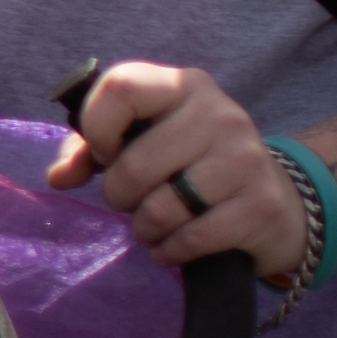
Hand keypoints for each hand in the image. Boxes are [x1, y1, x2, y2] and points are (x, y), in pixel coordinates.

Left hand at [52, 58, 327, 285]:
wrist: (278, 201)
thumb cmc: (194, 166)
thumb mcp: (147, 142)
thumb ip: (92, 150)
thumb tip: (58, 177)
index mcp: (184, 86)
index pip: (121, 87)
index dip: (97, 128)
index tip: (104, 155)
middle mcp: (220, 113)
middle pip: (133, 164)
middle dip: (120, 195)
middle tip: (134, 201)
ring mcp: (245, 158)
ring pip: (160, 207)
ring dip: (145, 228)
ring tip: (155, 226)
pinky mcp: (260, 205)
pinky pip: (190, 238)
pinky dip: (170, 251)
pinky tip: (174, 246)